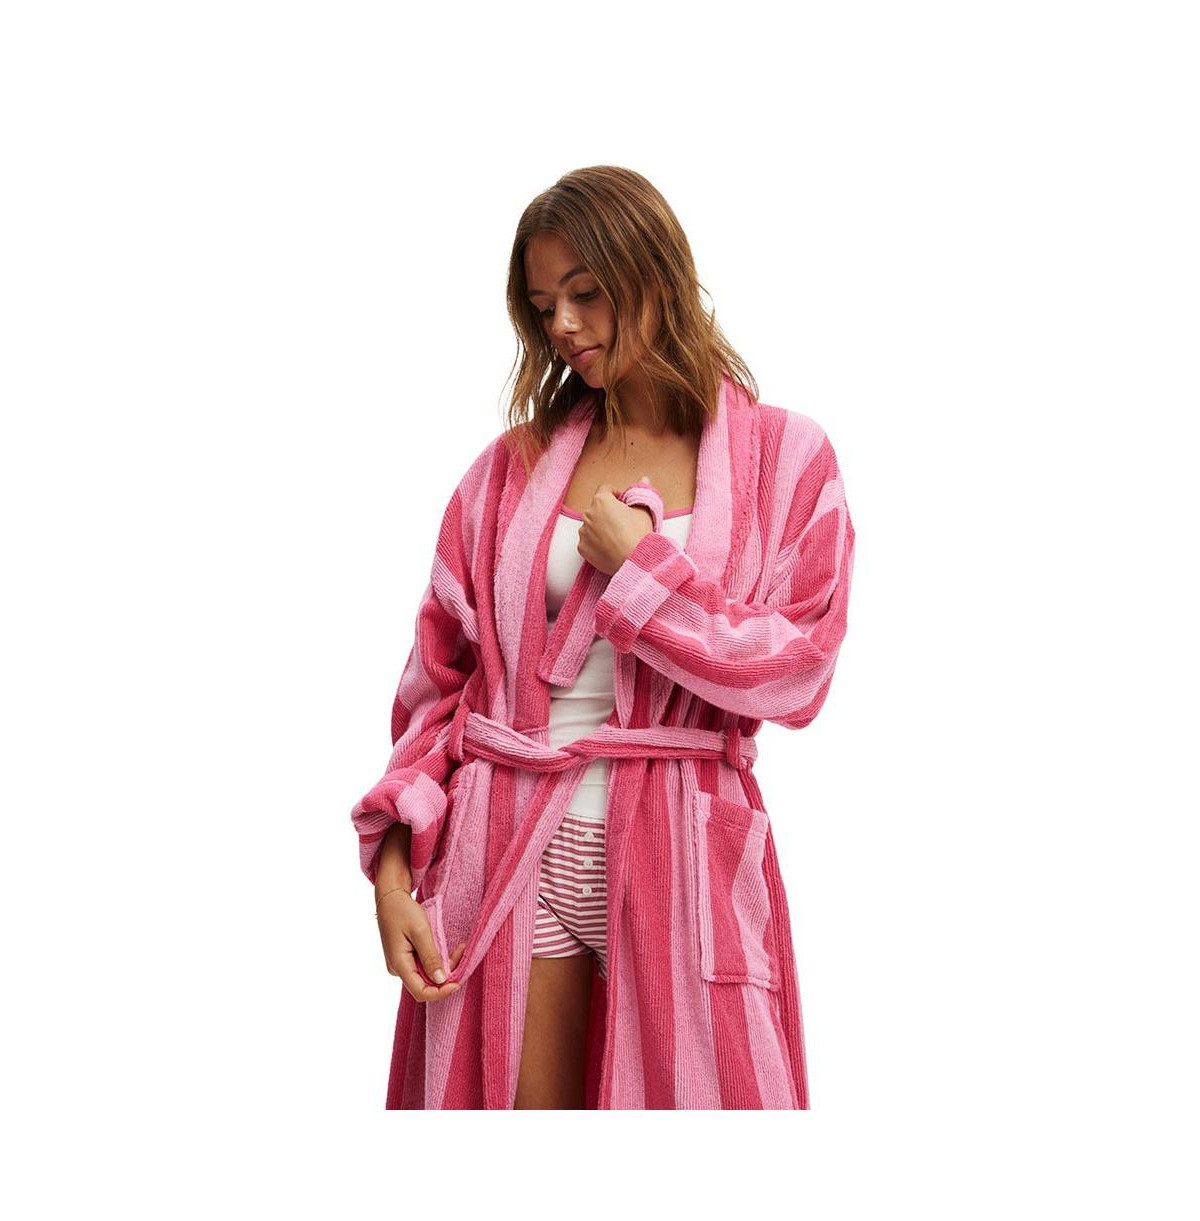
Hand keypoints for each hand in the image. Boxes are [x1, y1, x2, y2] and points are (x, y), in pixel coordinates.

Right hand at [376, 888, 466, 1002]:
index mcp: (399, 964)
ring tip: (458, 949)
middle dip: (446, 976)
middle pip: (426, 985)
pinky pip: (424, 966)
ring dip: (444, 967)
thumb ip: (430, 957)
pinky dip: (438, 961)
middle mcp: (398, 969)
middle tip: (461, 955)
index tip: (458, 982)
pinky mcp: (405, 958)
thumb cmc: (403, 911)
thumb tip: (441, 980)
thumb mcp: (420, 931)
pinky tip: (448, 950)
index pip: (421, 992)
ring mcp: (401, 964)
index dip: (441, 992)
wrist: (390, 898)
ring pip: (426, 976)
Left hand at [576, 474, 655, 576]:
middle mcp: (588, 514)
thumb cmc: (639, 535)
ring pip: (591, 525)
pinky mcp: (582, 548)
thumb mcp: (644, 511)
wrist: (634, 561)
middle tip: (622, 522)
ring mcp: (583, 532)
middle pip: (597, 508)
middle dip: (607, 512)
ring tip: (616, 538)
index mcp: (601, 501)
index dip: (615, 494)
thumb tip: (644, 479)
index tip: (622, 502)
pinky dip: (596, 543)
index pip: (605, 489)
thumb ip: (641, 493)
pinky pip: (588, 541)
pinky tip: (609, 548)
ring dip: (600, 528)